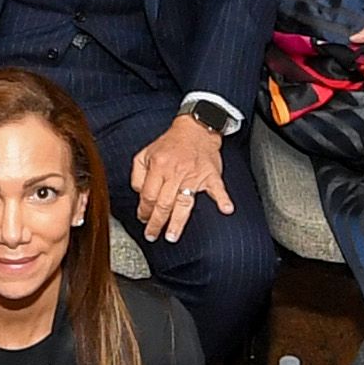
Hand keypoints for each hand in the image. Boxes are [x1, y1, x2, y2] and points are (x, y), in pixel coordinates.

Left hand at [131, 111, 231, 242]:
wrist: (195, 128)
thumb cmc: (171, 143)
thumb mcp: (145, 153)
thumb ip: (137, 174)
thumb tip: (139, 195)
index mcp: (158, 166)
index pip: (148, 195)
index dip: (143, 210)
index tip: (143, 219)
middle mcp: (175, 172)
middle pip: (163, 203)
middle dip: (156, 222)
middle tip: (152, 235)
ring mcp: (194, 175)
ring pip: (184, 202)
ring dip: (177, 222)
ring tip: (172, 236)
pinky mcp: (210, 174)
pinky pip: (218, 188)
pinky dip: (223, 199)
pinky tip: (226, 210)